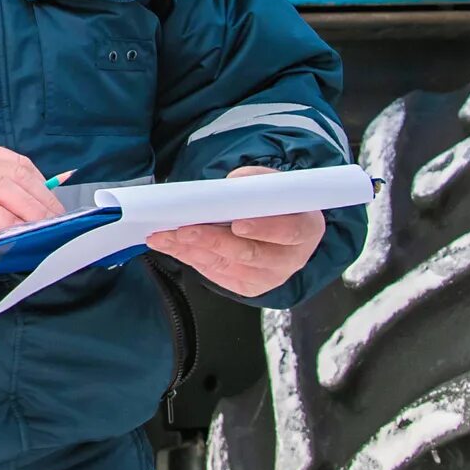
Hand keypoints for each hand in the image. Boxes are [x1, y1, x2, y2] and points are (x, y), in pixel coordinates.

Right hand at [0, 139, 61, 250]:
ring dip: (28, 208)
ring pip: (0, 186)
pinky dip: (0, 217)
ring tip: (44, 228)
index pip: (14, 162)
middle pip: (14, 174)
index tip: (55, 207)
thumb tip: (14, 220)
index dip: (41, 184)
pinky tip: (13, 230)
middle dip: (42, 200)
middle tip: (58, 223)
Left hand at [145, 164, 327, 296]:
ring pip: (227, 266)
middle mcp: (291, 258)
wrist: (276, 223)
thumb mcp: (270, 182)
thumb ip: (254, 182)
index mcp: (305, 228)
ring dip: (192, 251)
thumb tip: (230, 185)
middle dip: (213, 241)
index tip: (238, 224)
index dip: (264, 229)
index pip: (289, 231)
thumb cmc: (274, 201)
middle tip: (184, 230)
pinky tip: (172, 246)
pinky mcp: (248, 286)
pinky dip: (191, 258)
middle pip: (250, 254)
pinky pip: (216, 273)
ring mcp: (269, 276)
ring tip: (164, 236)